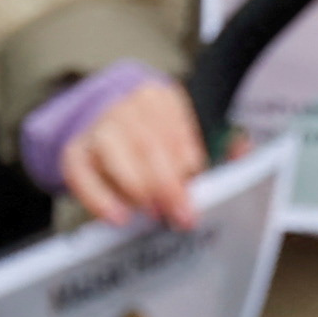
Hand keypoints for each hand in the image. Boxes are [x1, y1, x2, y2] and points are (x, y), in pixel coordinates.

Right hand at [58, 74, 210, 228]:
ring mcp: (96, 127)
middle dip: (166, 183)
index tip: (196, 191)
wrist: (105, 120)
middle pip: (147, 143)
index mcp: (161, 98)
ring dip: (136, 188)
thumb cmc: (155, 135)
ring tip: (153, 214)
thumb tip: (244, 150)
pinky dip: (99, 198)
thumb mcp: (186, 129)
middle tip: (180, 214)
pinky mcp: (73, 151)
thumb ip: (219, 141)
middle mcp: (127, 107)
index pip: (176, 129)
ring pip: (114, 154)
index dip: (188, 162)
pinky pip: (81, 175)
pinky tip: (118, 217)